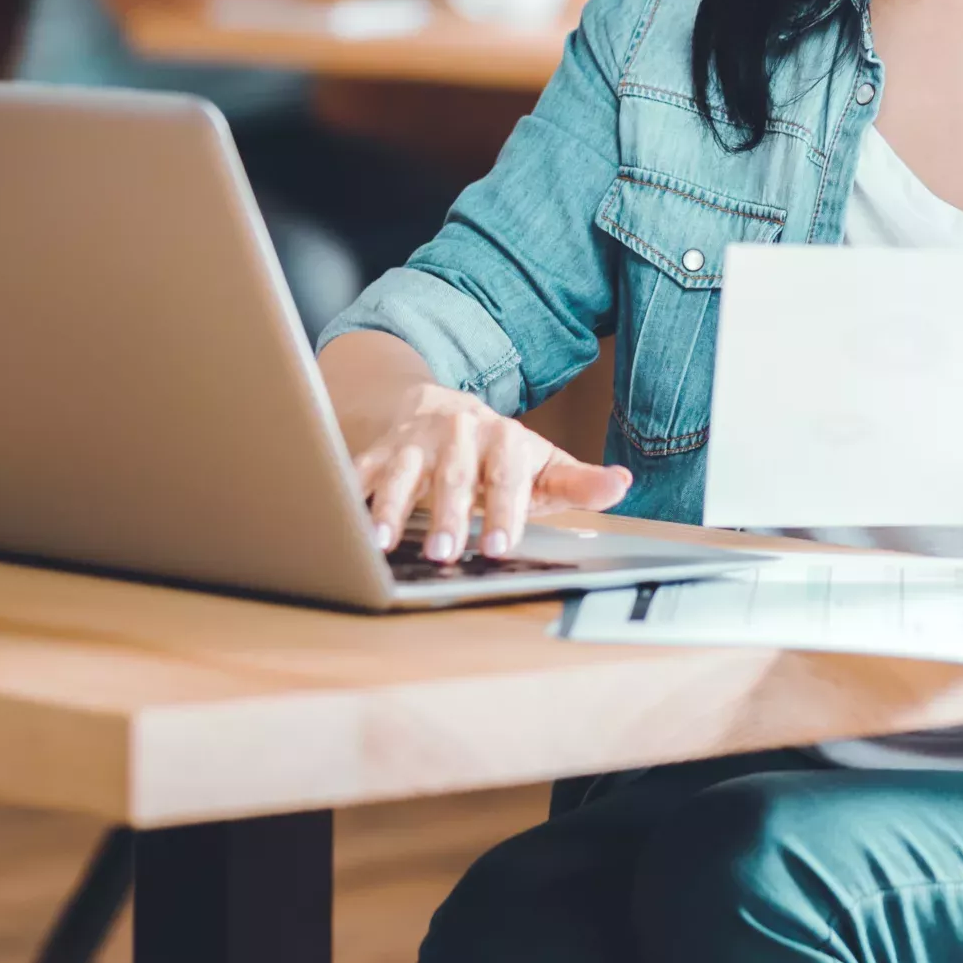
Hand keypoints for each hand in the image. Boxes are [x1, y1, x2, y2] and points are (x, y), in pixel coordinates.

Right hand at [355, 382, 629, 561]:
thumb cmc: (496, 452)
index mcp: (505, 439)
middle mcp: (459, 435)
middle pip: (455, 478)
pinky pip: (360, 473)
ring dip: (393, 508)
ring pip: (402, 475)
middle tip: (446, 554)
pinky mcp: (378, 451)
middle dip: (449, 515)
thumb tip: (621, 484)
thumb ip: (578, 481)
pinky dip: (348, 495)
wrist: (434, 408)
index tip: (500, 545)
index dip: (505, 510)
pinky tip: (341, 522)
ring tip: (384, 543)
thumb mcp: (541, 464)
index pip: (507, 476)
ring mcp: (415, 442)